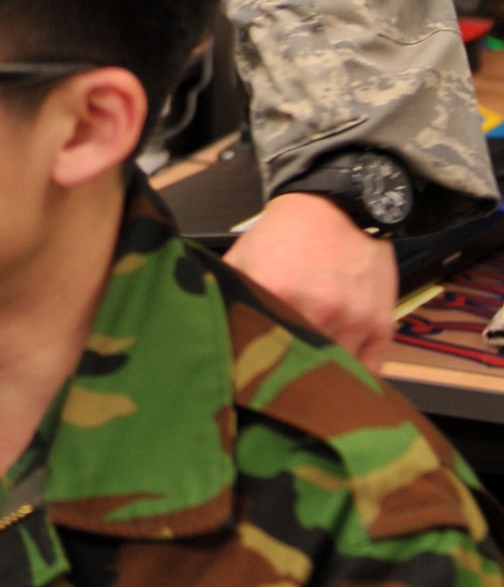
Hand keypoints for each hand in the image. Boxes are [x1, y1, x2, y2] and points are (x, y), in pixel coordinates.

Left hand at [224, 191, 397, 371]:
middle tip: (282, 383)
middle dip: (288, 379)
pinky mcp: (379, 324)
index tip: (252, 377)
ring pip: (335, 375)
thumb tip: (207, 325)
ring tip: (310, 378)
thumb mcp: (244, 255)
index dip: (255, 369)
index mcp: (275, 291)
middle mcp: (316, 309)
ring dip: (323, 379)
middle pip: (299, 370)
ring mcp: (351, 319)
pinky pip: (368, 372)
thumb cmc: (288, 232)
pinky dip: (354, 379)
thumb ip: (227, 292)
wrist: (337, 204)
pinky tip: (340, 375)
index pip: (259, 352)